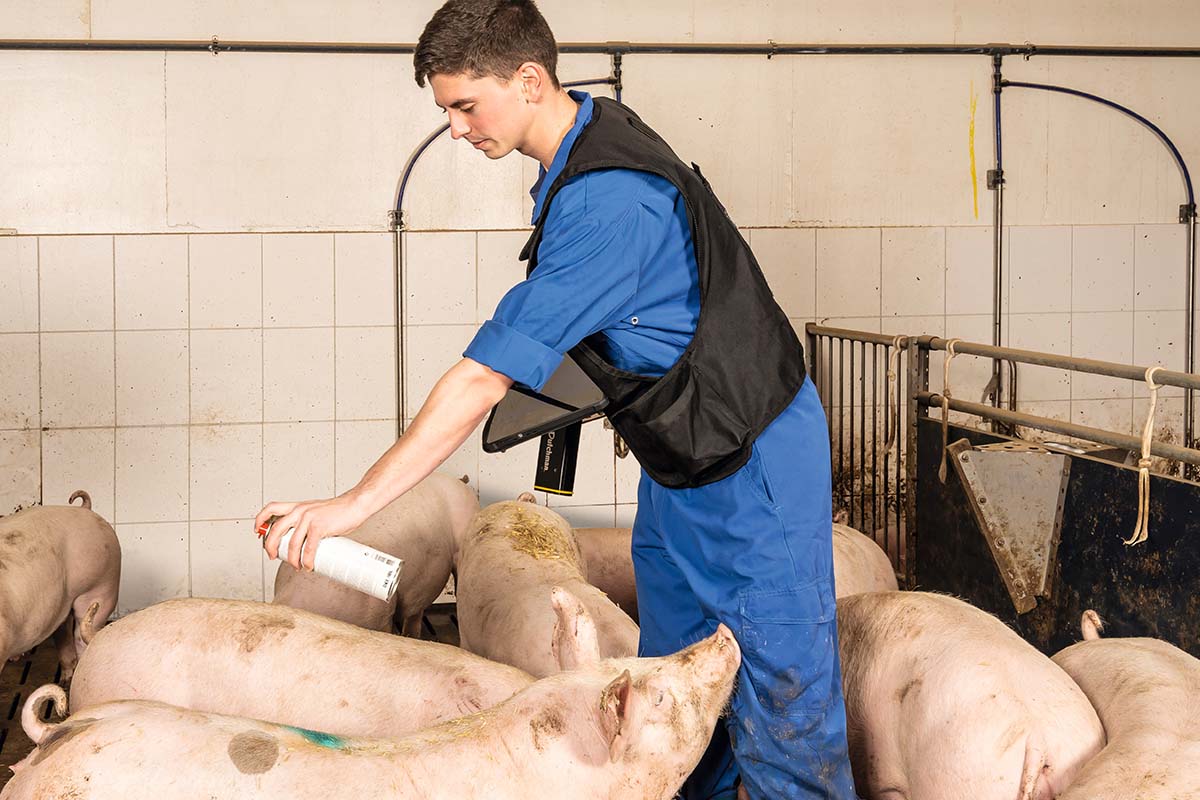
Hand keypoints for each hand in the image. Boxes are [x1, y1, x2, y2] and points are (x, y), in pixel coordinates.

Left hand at [255, 494, 369, 571]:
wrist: (355, 505)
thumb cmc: (338, 511)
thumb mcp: (316, 512)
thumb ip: (306, 522)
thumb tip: (300, 541)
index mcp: (298, 506)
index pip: (272, 508)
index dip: (260, 519)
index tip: (258, 531)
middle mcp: (300, 511)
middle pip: (275, 529)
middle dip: (271, 546)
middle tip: (273, 556)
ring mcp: (309, 518)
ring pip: (291, 543)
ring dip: (292, 559)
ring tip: (297, 566)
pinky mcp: (319, 526)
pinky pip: (308, 548)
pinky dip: (307, 560)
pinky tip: (309, 565)